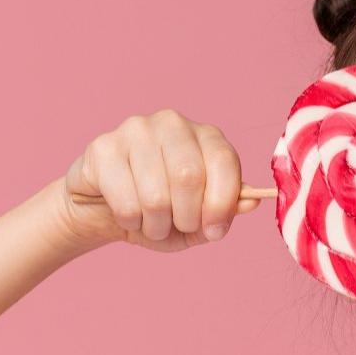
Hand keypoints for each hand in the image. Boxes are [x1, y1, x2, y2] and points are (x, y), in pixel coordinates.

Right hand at [55, 110, 260, 252]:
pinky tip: (127, 214)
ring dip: (156, 225)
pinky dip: (131, 222)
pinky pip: (126, 202)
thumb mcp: (197, 221)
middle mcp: (172, 124)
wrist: (103, 210)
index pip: (224, 160)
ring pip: (156, 196)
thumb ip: (224, 212)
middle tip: (177, 226)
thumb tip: (252, 201)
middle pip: (189, 177)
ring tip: (151, 223)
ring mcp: (135, 130)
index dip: (223, 203)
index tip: (215, 230)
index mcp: (204, 135)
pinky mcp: (103, 148)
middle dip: (187, 218)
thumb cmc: (158, 213)